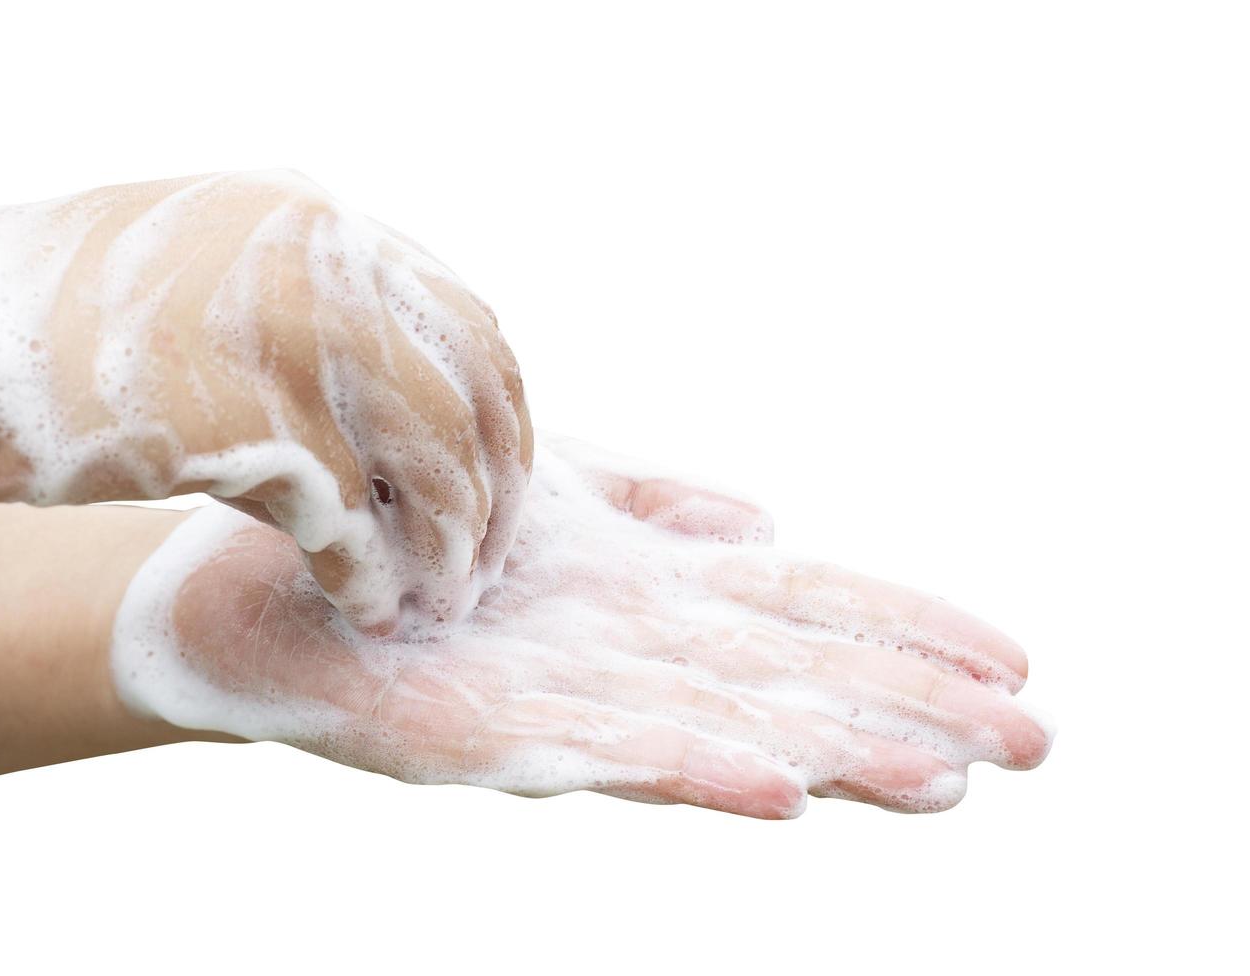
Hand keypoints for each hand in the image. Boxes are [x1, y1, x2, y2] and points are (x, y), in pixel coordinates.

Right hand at [0, 172, 532, 630]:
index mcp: (313, 219)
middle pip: (472, 386)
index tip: (494, 476)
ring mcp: (286, 337)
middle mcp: (317, 263)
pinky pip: (348, 517)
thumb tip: (395, 383)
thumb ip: (301, 303)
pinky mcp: (245, 423)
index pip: (464, 317)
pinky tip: (367, 606)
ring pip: (430, 458)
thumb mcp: (202, 266)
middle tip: (487, 554)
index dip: (494, 409)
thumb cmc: (55, 321)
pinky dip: (369, 572)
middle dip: (494, 484)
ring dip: (448, 541)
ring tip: (441, 596)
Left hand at [113, 444, 1049, 817]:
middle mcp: (610, 659)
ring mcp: (543, 705)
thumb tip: (769, 521)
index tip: (1018, 662)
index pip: (796, 611)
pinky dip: (682, 769)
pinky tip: (771, 787)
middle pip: (781, 684)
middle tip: (1032, 748)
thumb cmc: (403, 527)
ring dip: (826, 756)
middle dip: (904, 713)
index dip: (905, 634)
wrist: (244, 566)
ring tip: (934, 779)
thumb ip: (653, 502)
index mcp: (639, 597)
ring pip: (709, 733)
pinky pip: (581, 754)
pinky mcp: (458, 736)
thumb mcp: (547, 489)